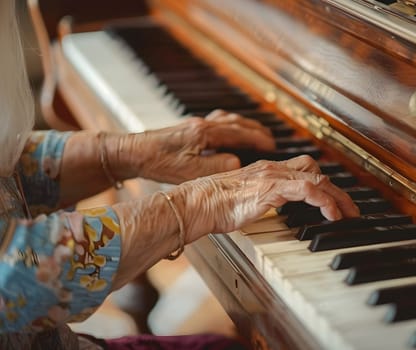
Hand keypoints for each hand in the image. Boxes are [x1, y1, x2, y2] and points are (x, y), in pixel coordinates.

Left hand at [116, 109, 274, 183]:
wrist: (134, 152)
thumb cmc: (159, 162)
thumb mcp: (192, 171)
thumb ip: (218, 166)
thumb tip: (239, 165)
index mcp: (207, 133)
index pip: (242, 134)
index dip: (260, 140)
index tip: (274, 147)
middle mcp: (204, 124)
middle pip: (239, 123)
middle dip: (258, 131)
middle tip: (272, 141)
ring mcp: (197, 124)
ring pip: (230, 120)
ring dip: (246, 126)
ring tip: (257, 134)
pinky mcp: (190, 128)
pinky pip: (218, 121)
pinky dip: (231, 125)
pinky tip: (230, 131)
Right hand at [171, 155, 359, 242]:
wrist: (198, 203)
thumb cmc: (214, 206)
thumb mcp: (244, 202)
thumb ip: (261, 202)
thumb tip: (271, 212)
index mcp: (266, 170)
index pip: (303, 170)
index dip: (323, 183)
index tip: (334, 201)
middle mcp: (273, 169)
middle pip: (316, 172)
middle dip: (337, 190)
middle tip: (350, 208)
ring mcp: (273, 176)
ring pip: (317, 179)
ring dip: (337, 197)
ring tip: (349, 214)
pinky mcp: (272, 188)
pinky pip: (308, 190)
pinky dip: (325, 201)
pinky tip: (332, 215)